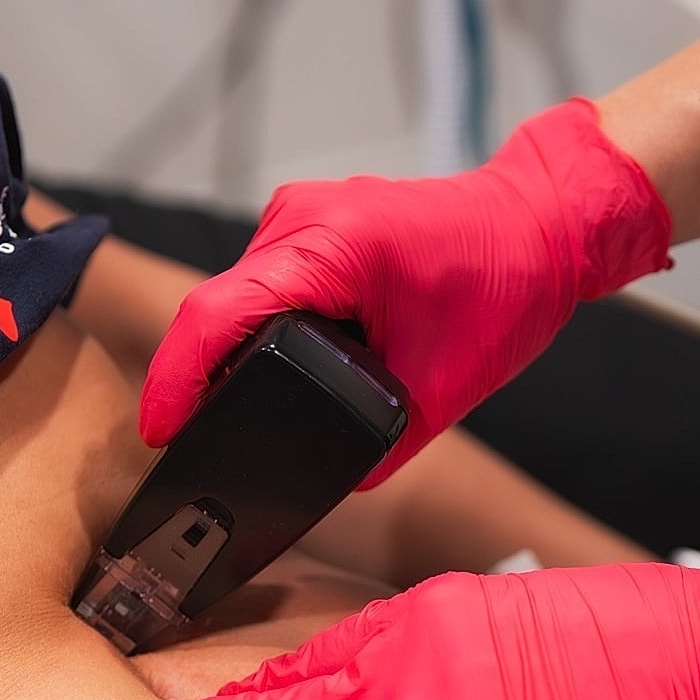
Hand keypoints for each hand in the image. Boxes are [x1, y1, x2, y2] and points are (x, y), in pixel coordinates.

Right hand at [139, 97, 671, 485]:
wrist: (540, 222)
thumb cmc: (506, 288)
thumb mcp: (441, 390)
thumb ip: (377, 446)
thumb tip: (323, 487)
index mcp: (331, 247)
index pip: (215, 316)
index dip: (175, 382)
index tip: (160, 435)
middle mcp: (301, 218)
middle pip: (219, 310)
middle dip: (208, 380)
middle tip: (205, 443)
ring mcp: (301, 212)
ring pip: (238, 296)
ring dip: (241, 351)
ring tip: (255, 406)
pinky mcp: (309, 221)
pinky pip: (264, 280)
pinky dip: (266, 326)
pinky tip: (284, 364)